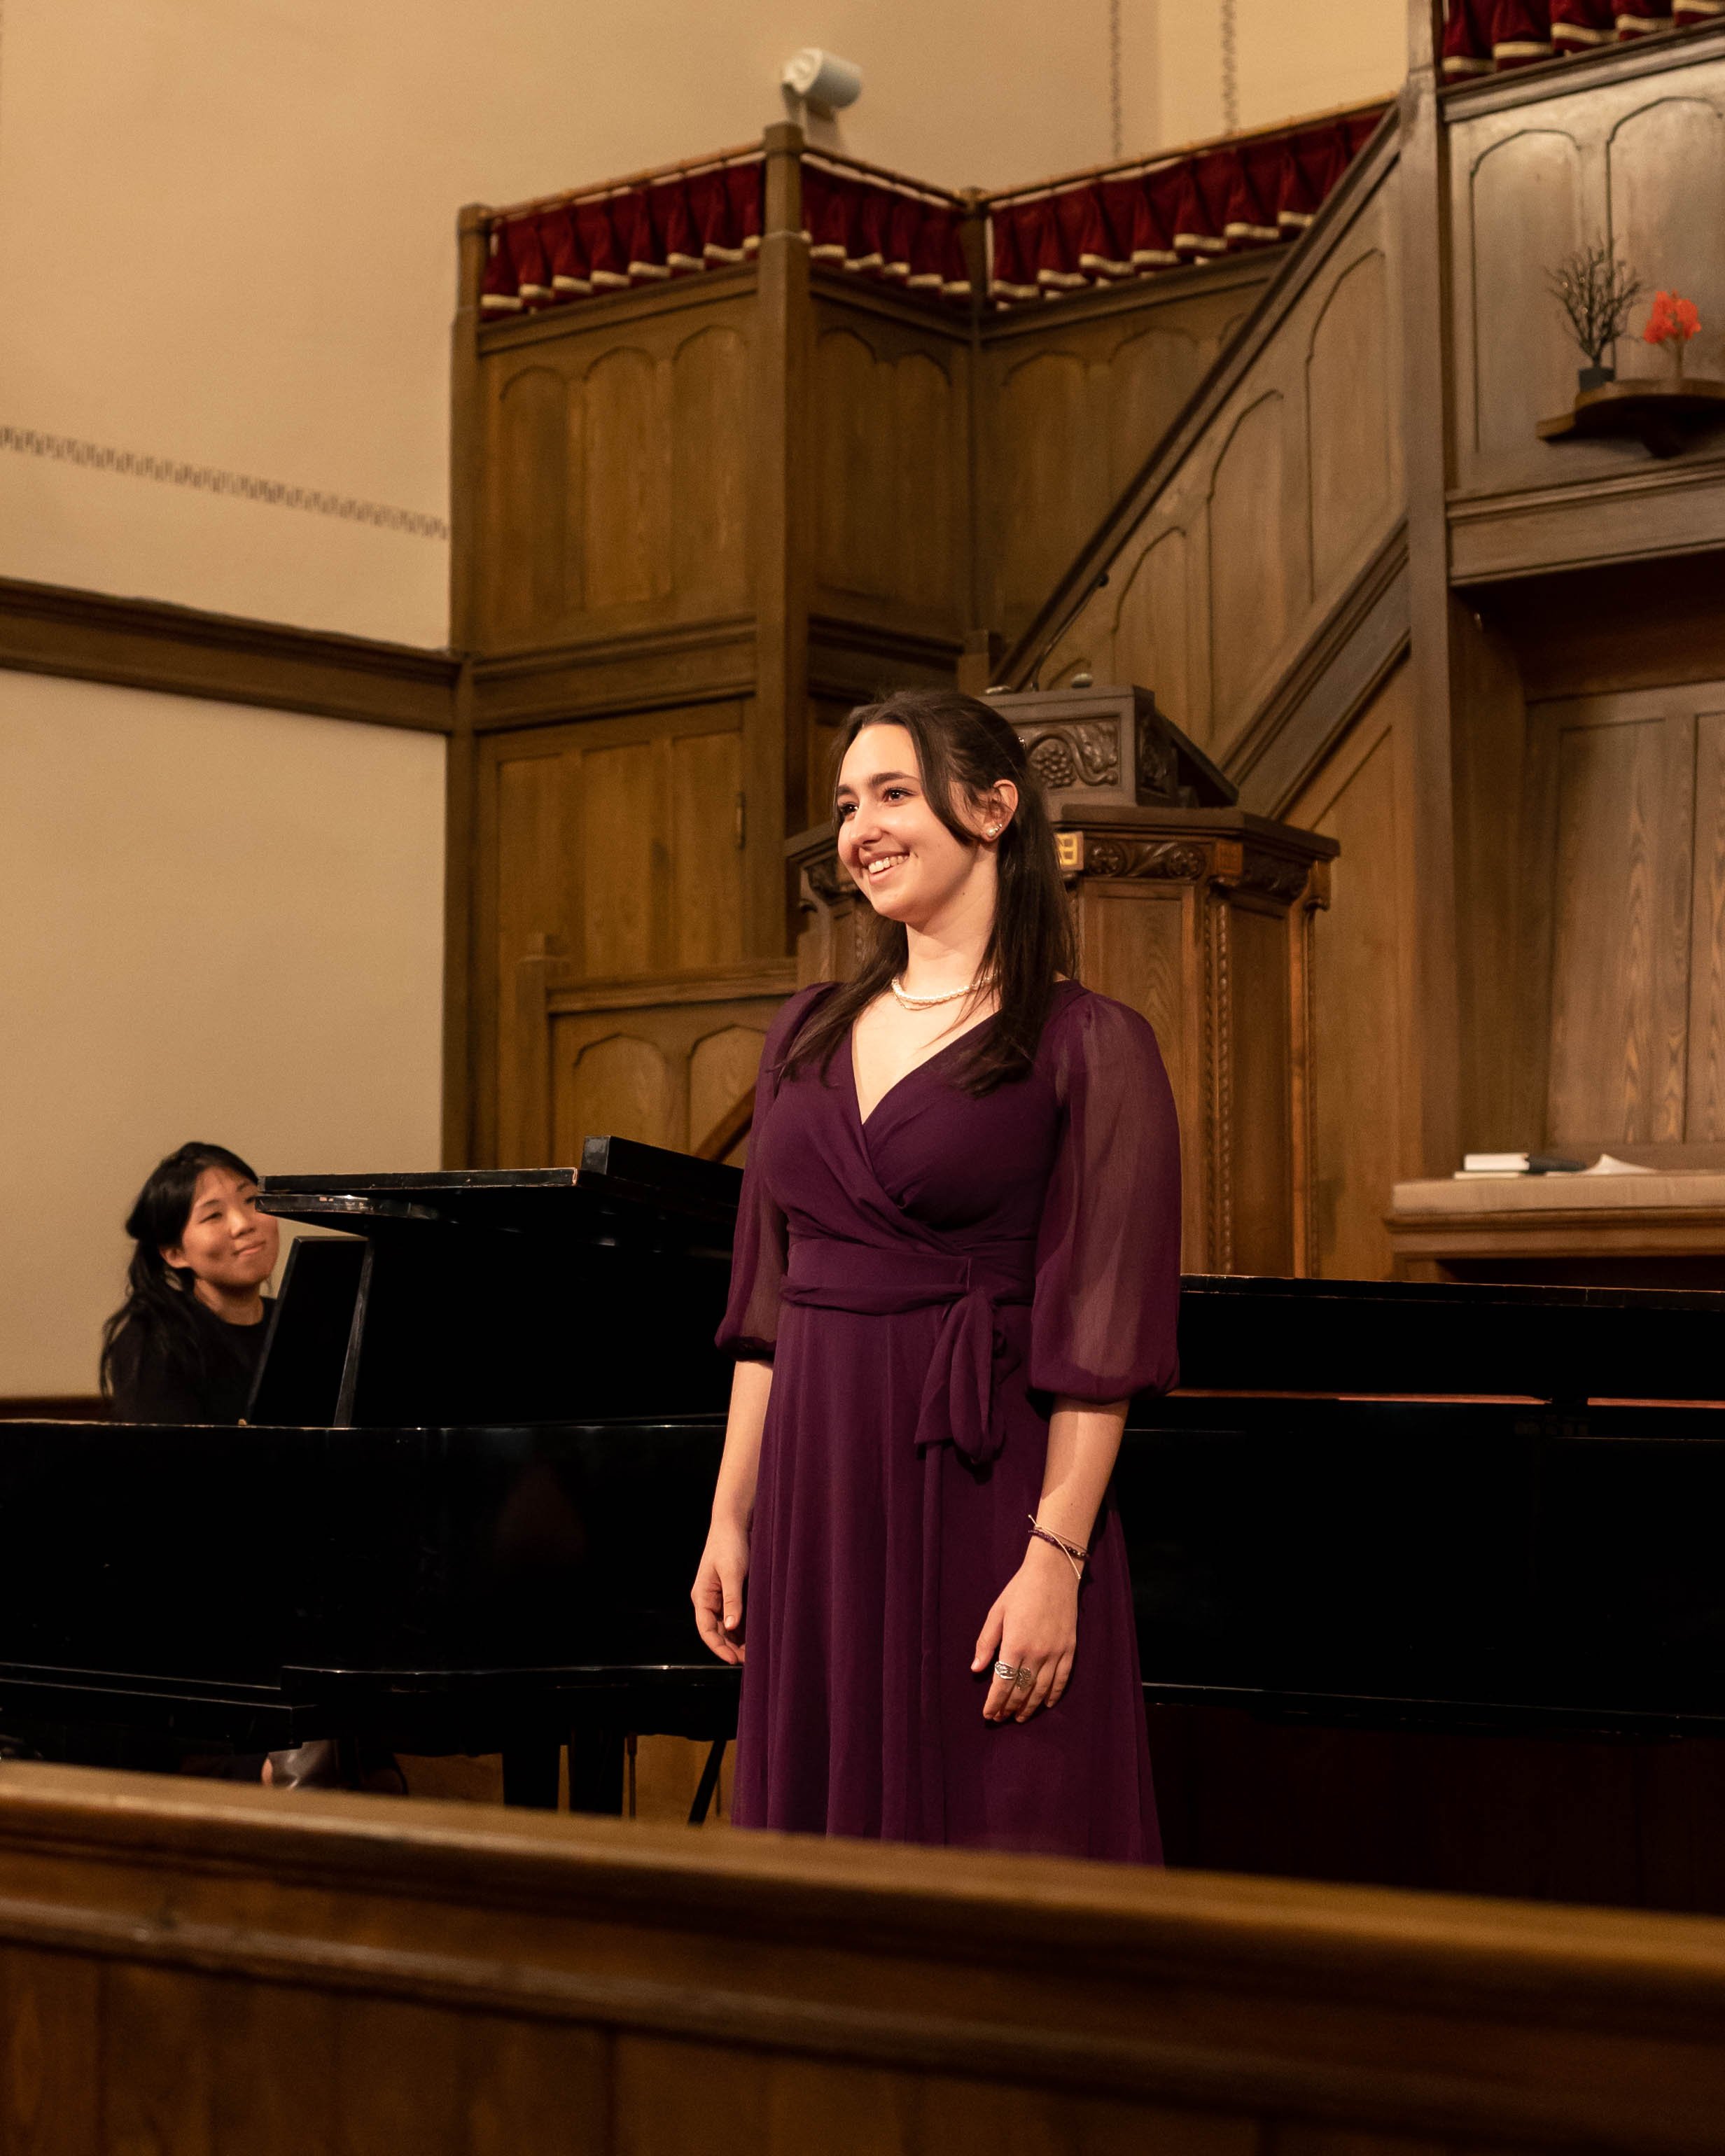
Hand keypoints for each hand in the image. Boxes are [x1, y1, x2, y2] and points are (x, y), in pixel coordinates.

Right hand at [692, 1516, 749, 1664]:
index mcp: (702, 1596)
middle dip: (730, 1647)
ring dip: (737, 1639)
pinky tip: (755, 1634)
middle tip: (749, 1661)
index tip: (734, 1660)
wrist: (733, 1522)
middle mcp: (707, 1599)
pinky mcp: (729, 1591)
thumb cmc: (730, 1545)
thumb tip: (733, 1627)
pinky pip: (734, 1614)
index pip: (706, 1630)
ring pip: (726, 1624)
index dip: (719, 1648)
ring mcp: (718, 1595)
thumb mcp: (733, 1573)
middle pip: (716, 1631)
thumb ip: (733, 1600)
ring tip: (755, 1651)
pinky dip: (743, 1626)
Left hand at [971, 1539, 1078, 1721]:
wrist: (1053, 1573)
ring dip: (1029, 1707)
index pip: (1002, 1684)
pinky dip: (1054, 1695)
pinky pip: (1062, 1680)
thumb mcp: (996, 1613)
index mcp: (1015, 1645)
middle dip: (1009, 1708)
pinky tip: (1046, 1704)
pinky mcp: (1069, 1650)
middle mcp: (1036, 1654)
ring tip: (1019, 1717)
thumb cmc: (1020, 1590)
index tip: (988, 1715)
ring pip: (1041, 1690)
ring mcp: (1055, 1653)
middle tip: (1000, 1718)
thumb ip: (986, 1643)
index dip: (994, 1703)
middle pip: (1021, 1691)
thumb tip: (975, 1670)